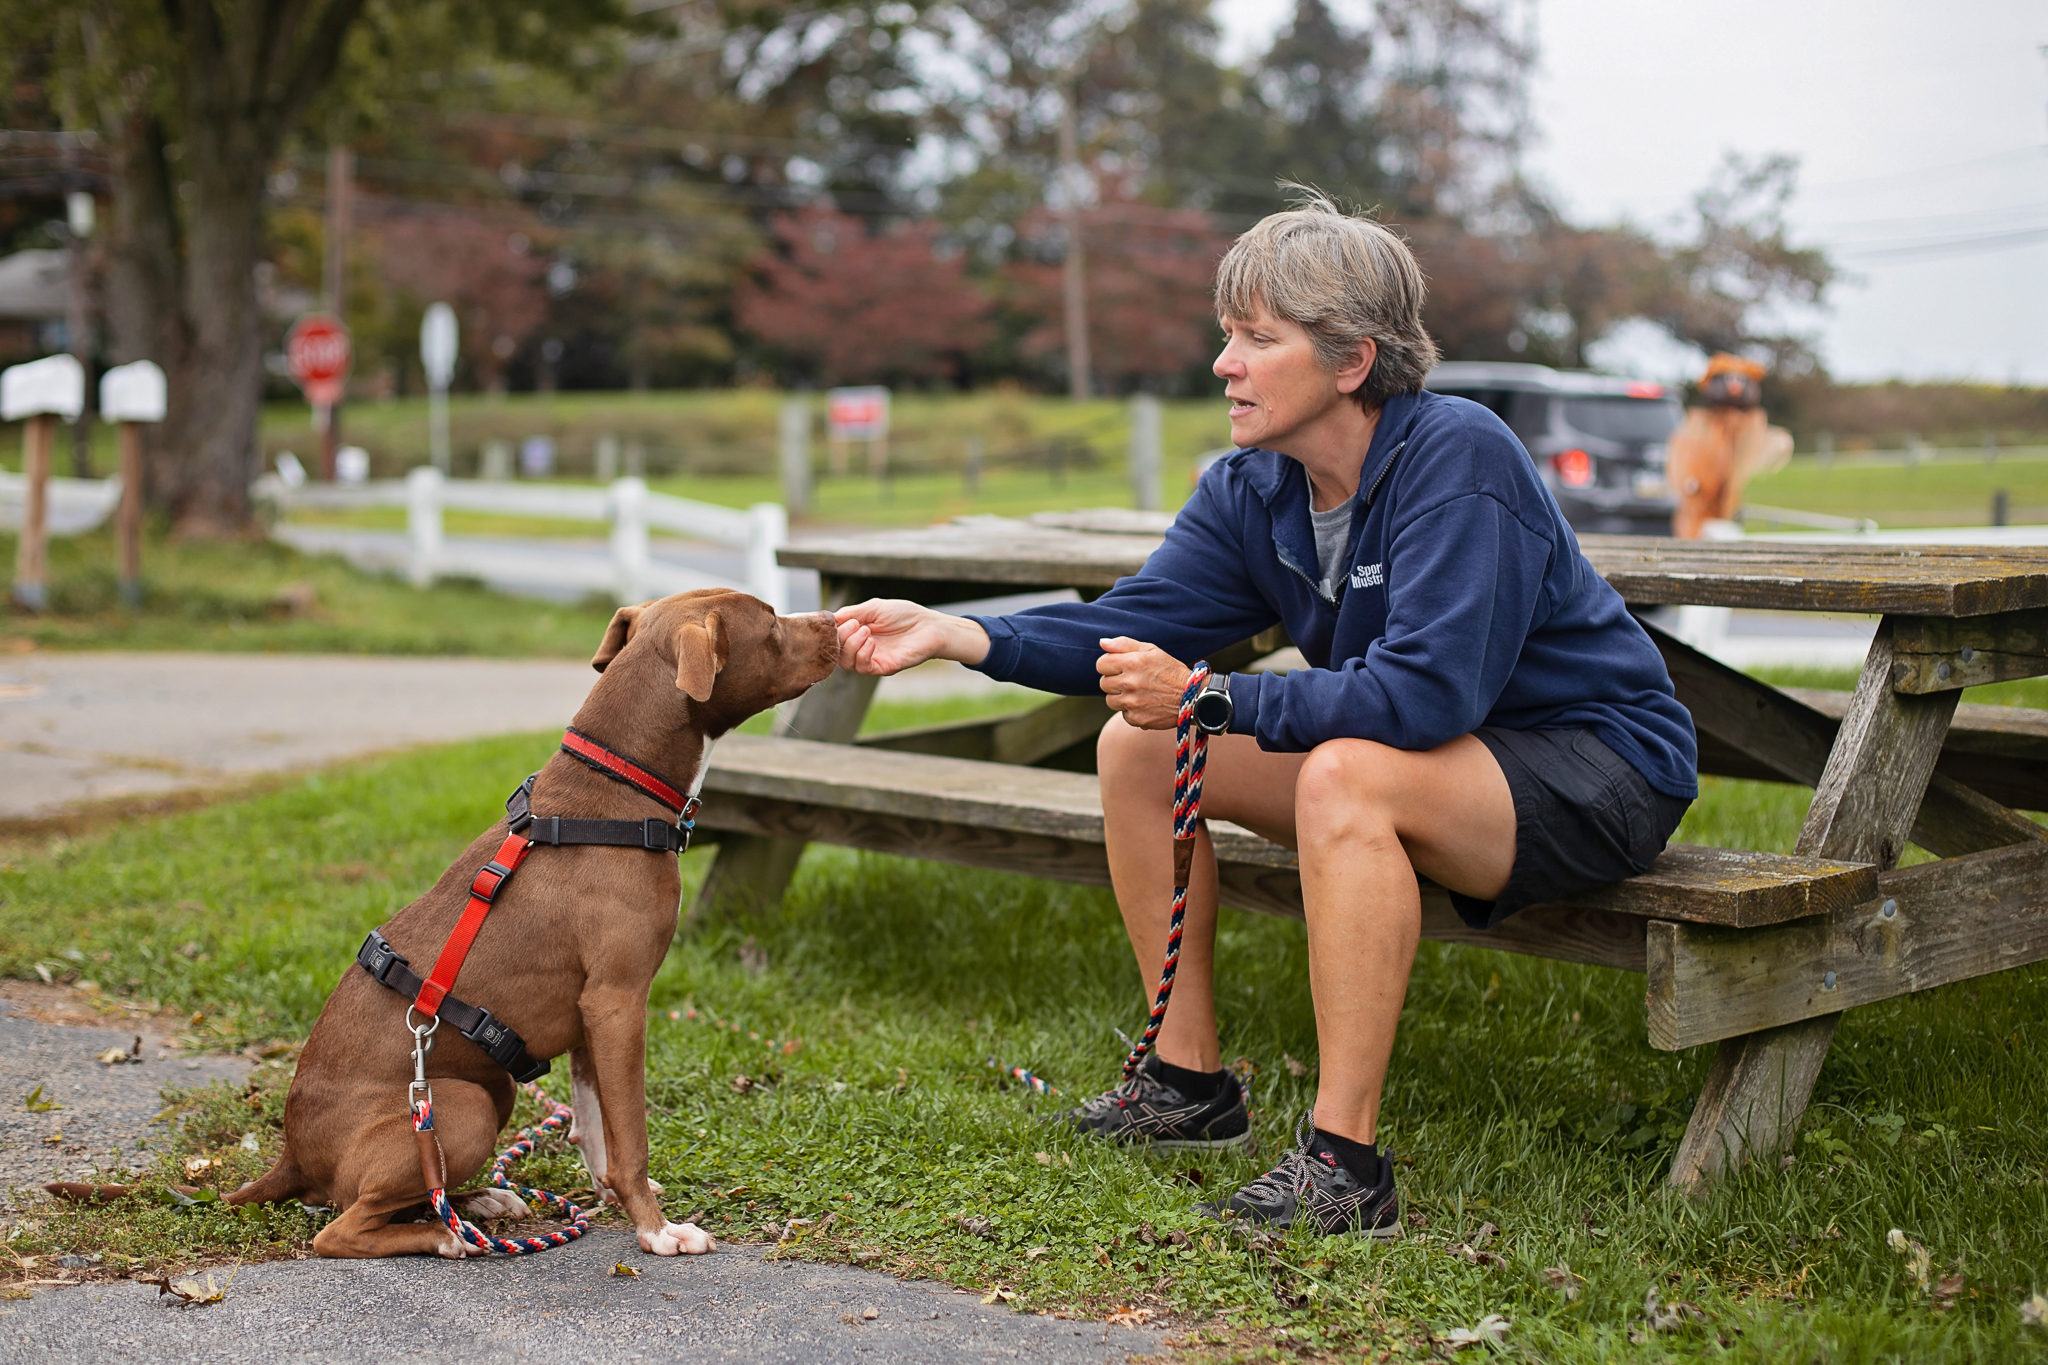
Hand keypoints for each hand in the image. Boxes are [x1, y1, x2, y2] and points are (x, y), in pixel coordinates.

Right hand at [835, 599, 989, 674]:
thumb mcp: (874, 608)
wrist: (930, 626)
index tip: (840, 620)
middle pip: (837, 653)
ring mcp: (872, 659)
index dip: (833, 632)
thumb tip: (831, 619)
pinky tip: (871, 642)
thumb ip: (852, 612)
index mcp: (858, 633)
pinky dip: (862, 655)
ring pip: (847, 663)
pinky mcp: (883, 667)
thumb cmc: (904, 615)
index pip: (835, 639)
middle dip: (841, 638)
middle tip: (856, 625)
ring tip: (866, 631)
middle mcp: (862, 648)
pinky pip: (863, 668)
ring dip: (851, 645)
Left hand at [1097, 637, 1195, 729]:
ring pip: (1110, 701)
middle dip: (1115, 681)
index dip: (1109, 665)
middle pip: (1104, 683)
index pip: (1101, 664)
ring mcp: (1132, 703)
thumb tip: (1102, 642)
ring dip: (1121, 697)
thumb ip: (1124, 644)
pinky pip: (1123, 714)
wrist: (1192, 697)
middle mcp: (1129, 683)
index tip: (1119, 668)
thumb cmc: (1171, 671)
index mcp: (1131, 662)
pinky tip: (1145, 705)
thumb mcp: (1151, 650)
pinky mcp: (1136, 718)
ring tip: (1138, 693)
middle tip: (1132, 681)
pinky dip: (1132, 711)